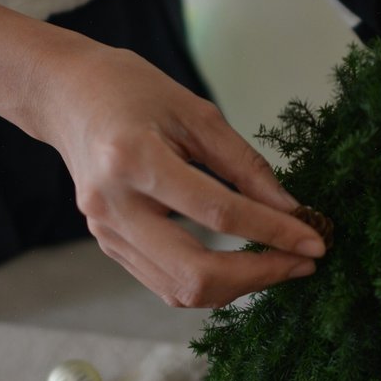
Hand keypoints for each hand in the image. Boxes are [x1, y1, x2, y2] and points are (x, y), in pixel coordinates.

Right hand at [37, 41, 325, 306]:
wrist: (65, 96)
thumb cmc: (130, 90)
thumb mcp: (196, 112)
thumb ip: (245, 165)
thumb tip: (291, 210)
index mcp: (134, 160)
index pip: (218, 214)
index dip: (273, 234)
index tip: (315, 243)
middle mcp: (114, 207)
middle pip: (195, 273)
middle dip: (259, 276)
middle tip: (303, 264)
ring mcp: (107, 233)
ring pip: (181, 290)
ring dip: (239, 285)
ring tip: (279, 264)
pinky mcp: (110, 245)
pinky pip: (167, 282)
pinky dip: (211, 282)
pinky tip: (242, 264)